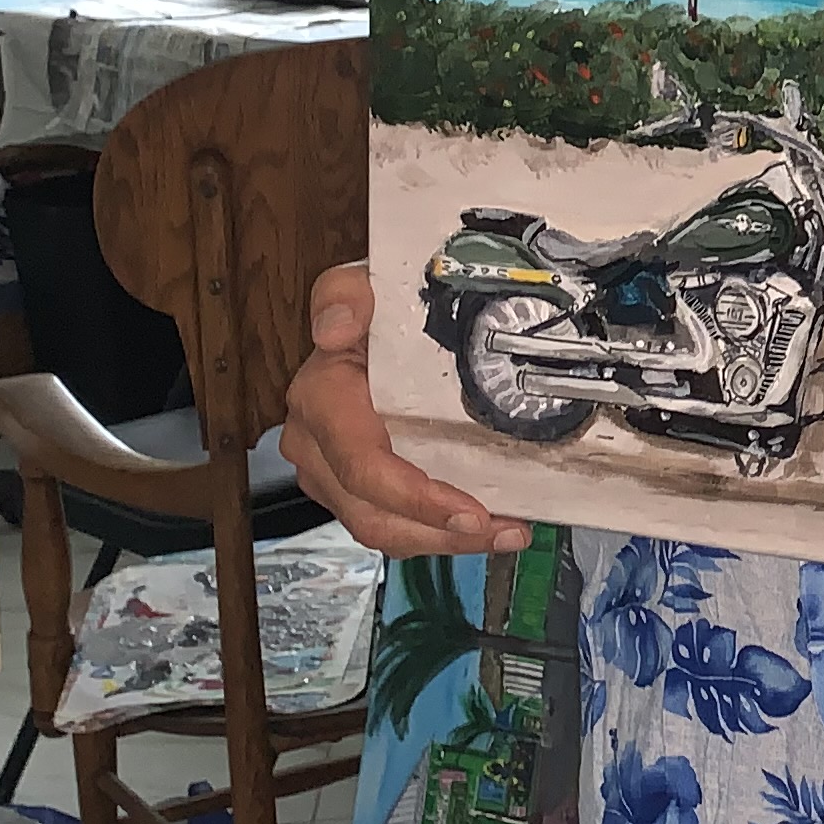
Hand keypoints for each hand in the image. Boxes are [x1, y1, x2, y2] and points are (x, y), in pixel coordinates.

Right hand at [288, 260, 525, 555]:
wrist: (371, 317)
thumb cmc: (374, 305)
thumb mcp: (362, 283)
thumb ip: (344, 293)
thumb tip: (336, 328)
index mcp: (320, 401)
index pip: (361, 465)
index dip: (413, 496)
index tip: (470, 510)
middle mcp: (316, 446)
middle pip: (374, 513)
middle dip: (442, 532)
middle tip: (505, 530)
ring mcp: (332, 472)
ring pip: (383, 529)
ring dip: (446, 540)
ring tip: (507, 533)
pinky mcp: (355, 486)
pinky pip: (392, 523)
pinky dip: (437, 532)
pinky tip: (487, 525)